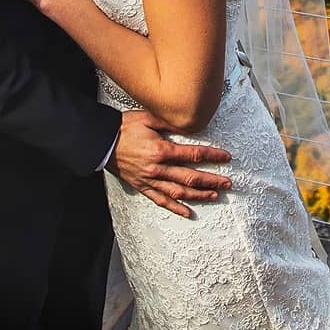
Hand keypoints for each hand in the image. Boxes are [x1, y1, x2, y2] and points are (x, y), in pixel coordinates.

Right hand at [110, 110, 232, 217]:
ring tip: (215, 195)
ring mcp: (150, 180)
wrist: (102, 142)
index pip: (193, 154)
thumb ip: (170, 122)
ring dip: (199, 195)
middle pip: (190, 177)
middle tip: (228, 182)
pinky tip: (188, 212)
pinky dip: (176, 208)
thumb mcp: (149, 118)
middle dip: (211, 180)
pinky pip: (161, 201)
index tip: (226, 157)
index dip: (212, 156)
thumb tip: (190, 123)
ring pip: (179, 192)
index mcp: (161, 150)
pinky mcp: (142, 187)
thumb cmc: (125, 127)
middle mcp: (158, 168)